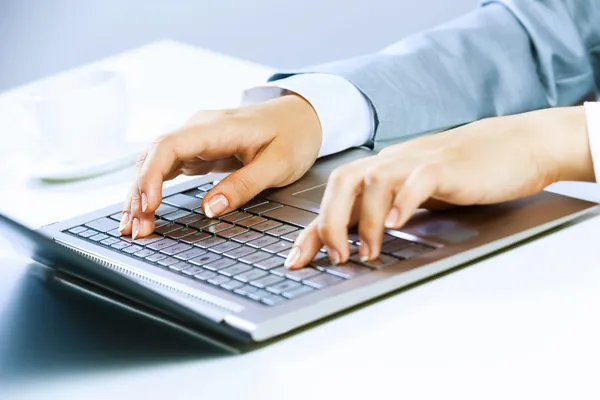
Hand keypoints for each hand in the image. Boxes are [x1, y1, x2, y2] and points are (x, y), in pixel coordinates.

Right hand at [119, 95, 321, 238]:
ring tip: (134, 226)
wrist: (302, 115)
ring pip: (155, 162)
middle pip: (153, 156)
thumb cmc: (293, 136)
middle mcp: (199, 129)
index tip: (149, 206)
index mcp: (217, 128)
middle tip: (137, 229)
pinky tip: (145, 208)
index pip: (169, 146)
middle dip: (139, 192)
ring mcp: (196, 139)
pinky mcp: (198, 150)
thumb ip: (244, 185)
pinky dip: (153, 188)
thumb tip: (210, 208)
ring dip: (141, 192)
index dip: (152, 176)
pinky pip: (166, 167)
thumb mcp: (278, 164)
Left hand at [285, 106, 593, 268]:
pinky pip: (418, 180)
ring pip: (374, 181)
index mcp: (383, 171)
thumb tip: (358, 240)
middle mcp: (393, 162)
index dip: (312, 230)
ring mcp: (419, 161)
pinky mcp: (447, 167)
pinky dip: (403, 202)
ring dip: (366, 221)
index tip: (296, 260)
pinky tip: (398, 223)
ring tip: (368, 253)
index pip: (336, 198)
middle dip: (329, 222)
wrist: (515, 145)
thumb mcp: (417, 194)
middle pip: (343, 182)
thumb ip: (389, 210)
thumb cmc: (465, 172)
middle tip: (336, 257)